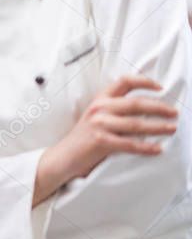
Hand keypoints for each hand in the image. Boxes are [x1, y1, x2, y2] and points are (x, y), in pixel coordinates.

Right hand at [34, 75, 177, 205]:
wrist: (64, 156)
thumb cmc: (84, 138)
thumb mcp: (96, 117)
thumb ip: (115, 109)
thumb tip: (147, 109)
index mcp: (100, 99)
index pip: (123, 82)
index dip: (144, 82)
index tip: (160, 87)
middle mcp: (99, 108)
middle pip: (136, 103)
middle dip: (159, 107)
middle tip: (174, 112)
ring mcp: (99, 124)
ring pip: (136, 124)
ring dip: (158, 127)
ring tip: (172, 128)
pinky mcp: (101, 141)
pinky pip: (130, 144)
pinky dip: (147, 147)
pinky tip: (157, 149)